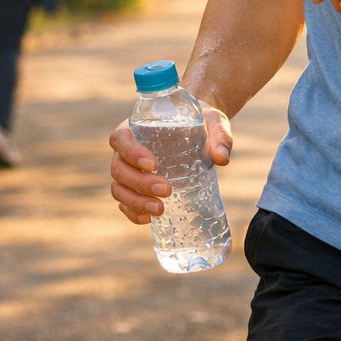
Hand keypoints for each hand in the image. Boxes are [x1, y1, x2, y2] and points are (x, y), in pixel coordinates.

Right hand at [109, 103, 232, 224]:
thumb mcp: (213, 121)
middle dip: (140, 183)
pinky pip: (125, 203)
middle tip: (167, 190)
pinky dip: (133, 212)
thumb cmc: (200, 121)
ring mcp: (128, 171)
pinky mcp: (135, 188)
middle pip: (118, 169)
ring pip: (118, 188)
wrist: (200, 130)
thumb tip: (222, 158)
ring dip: (136, 202)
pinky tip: (149, 219)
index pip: (121, 139)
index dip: (131, 153)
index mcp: (136, 128)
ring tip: (160, 210)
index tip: (153, 164)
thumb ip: (219, 135)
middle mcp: (126, 150)